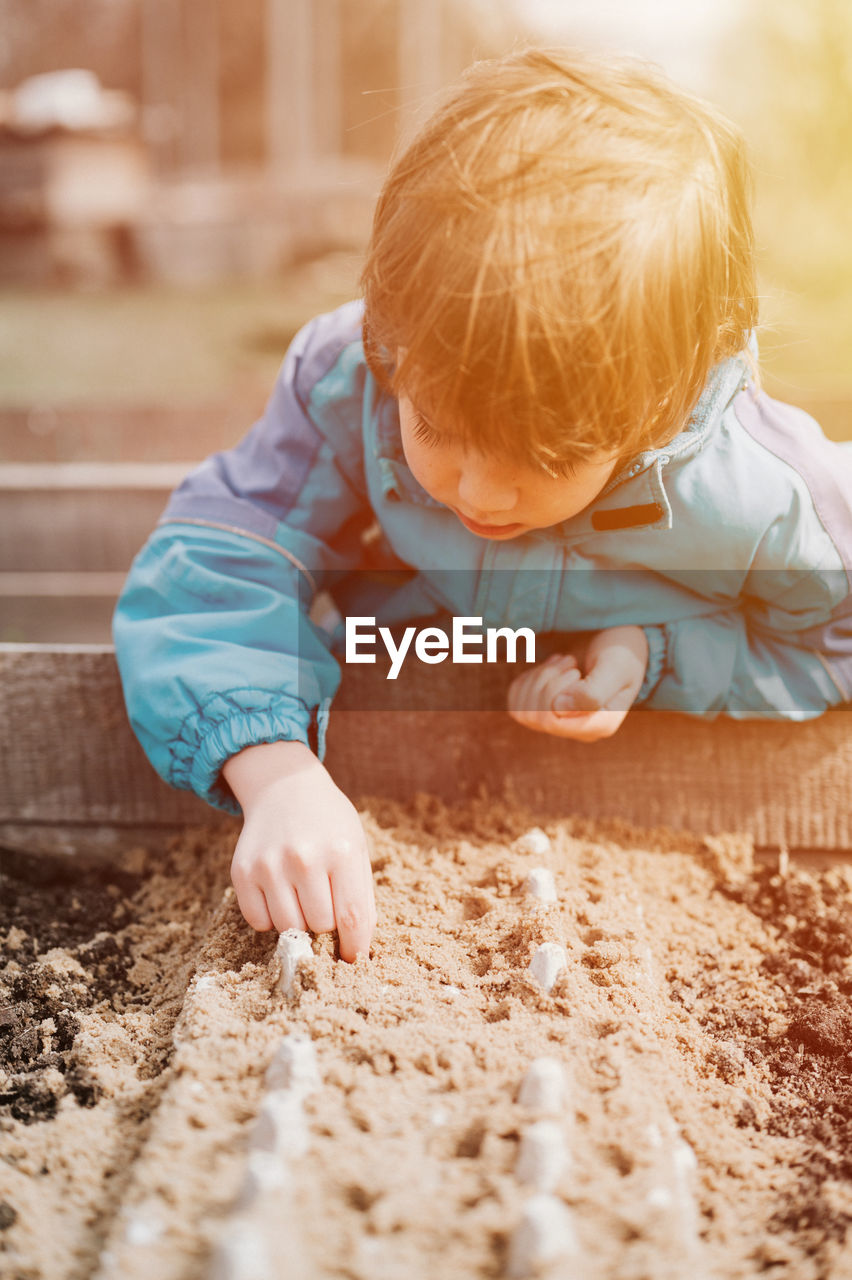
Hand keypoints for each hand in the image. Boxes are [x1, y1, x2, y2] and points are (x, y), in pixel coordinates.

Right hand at [223, 741, 375, 961]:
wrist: (284, 787)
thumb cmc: (328, 823)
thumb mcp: (356, 847)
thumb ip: (361, 896)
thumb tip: (358, 950)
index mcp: (341, 852)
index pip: (352, 919)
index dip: (355, 948)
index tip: (353, 960)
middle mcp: (304, 858)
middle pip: (320, 927)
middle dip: (326, 924)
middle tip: (324, 900)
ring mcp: (270, 865)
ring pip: (289, 928)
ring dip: (298, 922)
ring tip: (301, 894)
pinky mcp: (243, 872)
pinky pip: (259, 922)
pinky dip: (271, 918)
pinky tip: (279, 892)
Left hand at [507, 625, 648, 741]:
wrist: (616, 637)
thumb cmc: (620, 652)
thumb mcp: (615, 667)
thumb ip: (593, 692)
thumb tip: (558, 710)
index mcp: (600, 725)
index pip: (552, 722)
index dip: (554, 692)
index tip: (574, 670)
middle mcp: (579, 729)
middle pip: (536, 717)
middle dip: (547, 681)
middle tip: (569, 660)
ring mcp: (561, 721)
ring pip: (523, 711)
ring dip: (539, 677)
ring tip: (562, 660)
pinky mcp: (545, 709)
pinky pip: (516, 703)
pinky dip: (528, 679)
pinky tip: (550, 666)